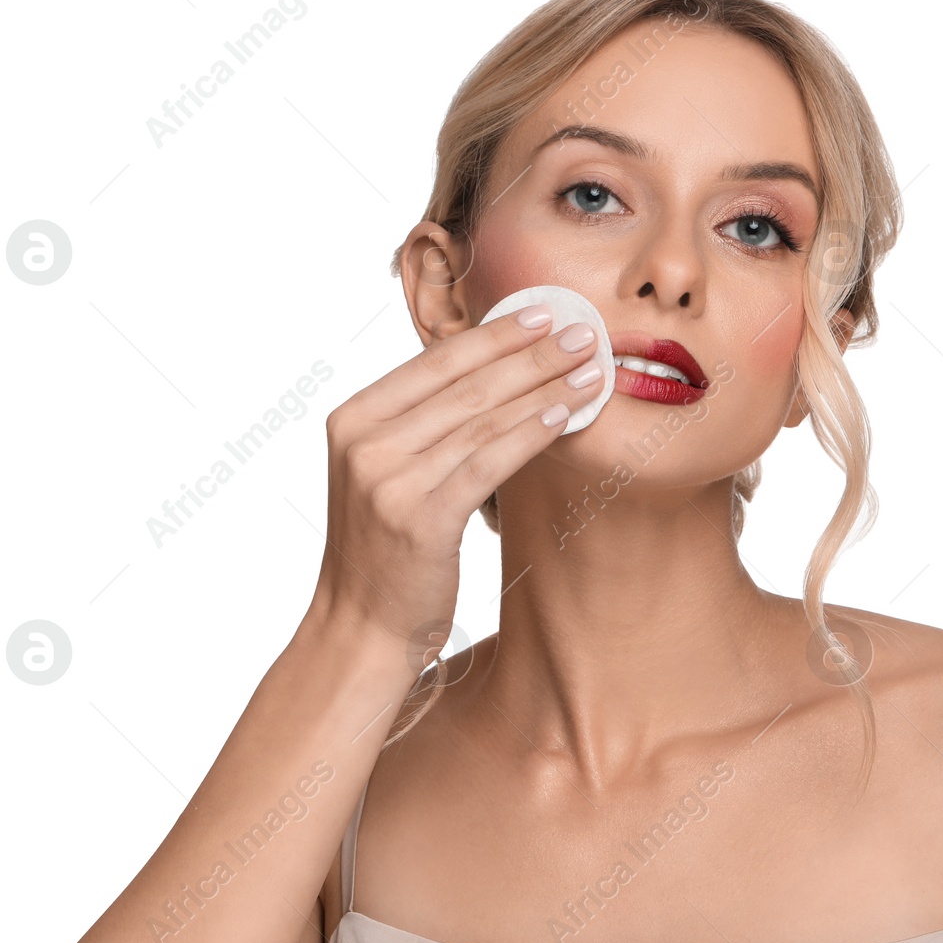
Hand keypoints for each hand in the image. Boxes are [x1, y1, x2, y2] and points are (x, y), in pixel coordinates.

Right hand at [304, 305, 605, 678]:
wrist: (359, 629)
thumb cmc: (386, 551)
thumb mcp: (387, 474)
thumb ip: (423, 426)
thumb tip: (500, 374)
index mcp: (352, 420)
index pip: (435, 362)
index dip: (495, 334)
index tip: (545, 313)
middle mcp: (364, 443)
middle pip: (465, 385)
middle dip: (532, 354)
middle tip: (584, 332)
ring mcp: (387, 481)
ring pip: (483, 420)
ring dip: (545, 390)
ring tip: (591, 370)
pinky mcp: (420, 519)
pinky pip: (487, 463)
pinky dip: (529, 435)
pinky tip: (563, 417)